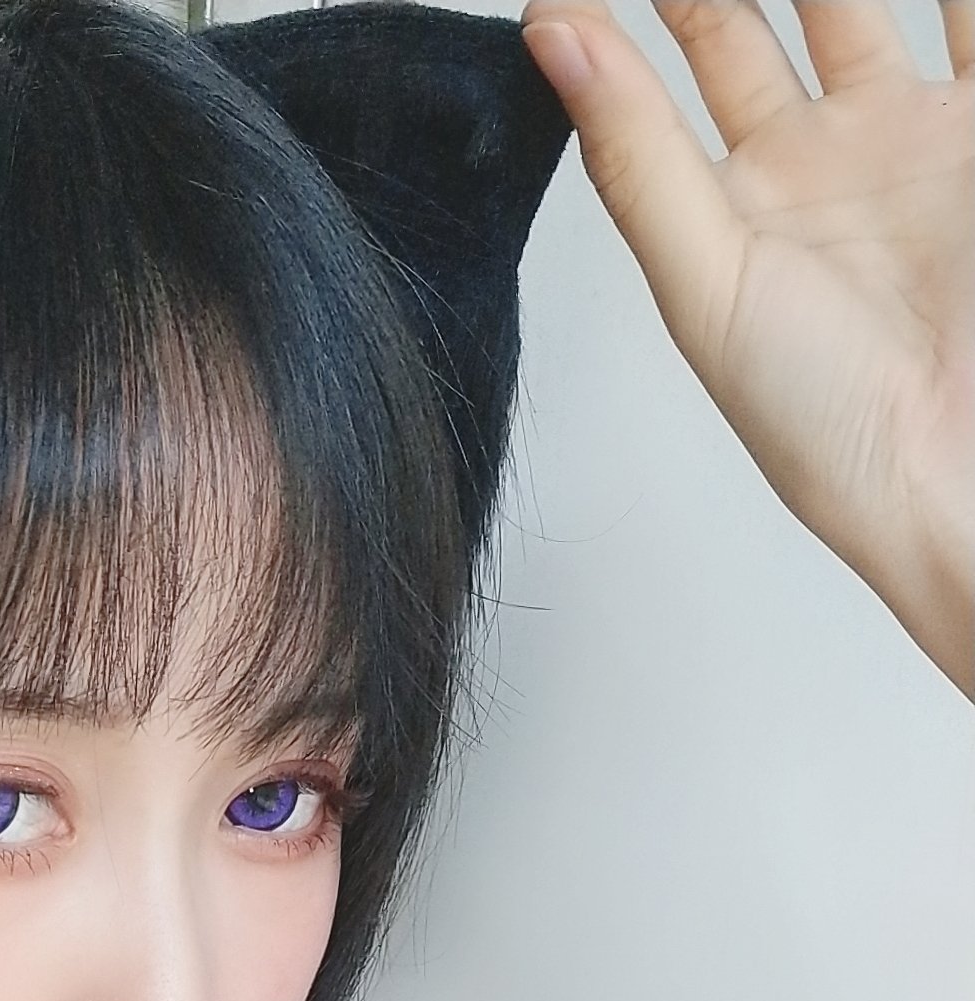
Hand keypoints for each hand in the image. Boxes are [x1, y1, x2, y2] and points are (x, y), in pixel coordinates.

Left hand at [519, 0, 974, 694]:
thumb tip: (553, 38)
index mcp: (737, 210)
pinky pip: (967, 12)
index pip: (655, 83)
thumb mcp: (706, 285)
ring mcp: (911, 133)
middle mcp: (821, 161)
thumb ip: (633, 157)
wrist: (964, 468)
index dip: (606, 16)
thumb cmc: (830, 423)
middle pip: (749, 12)